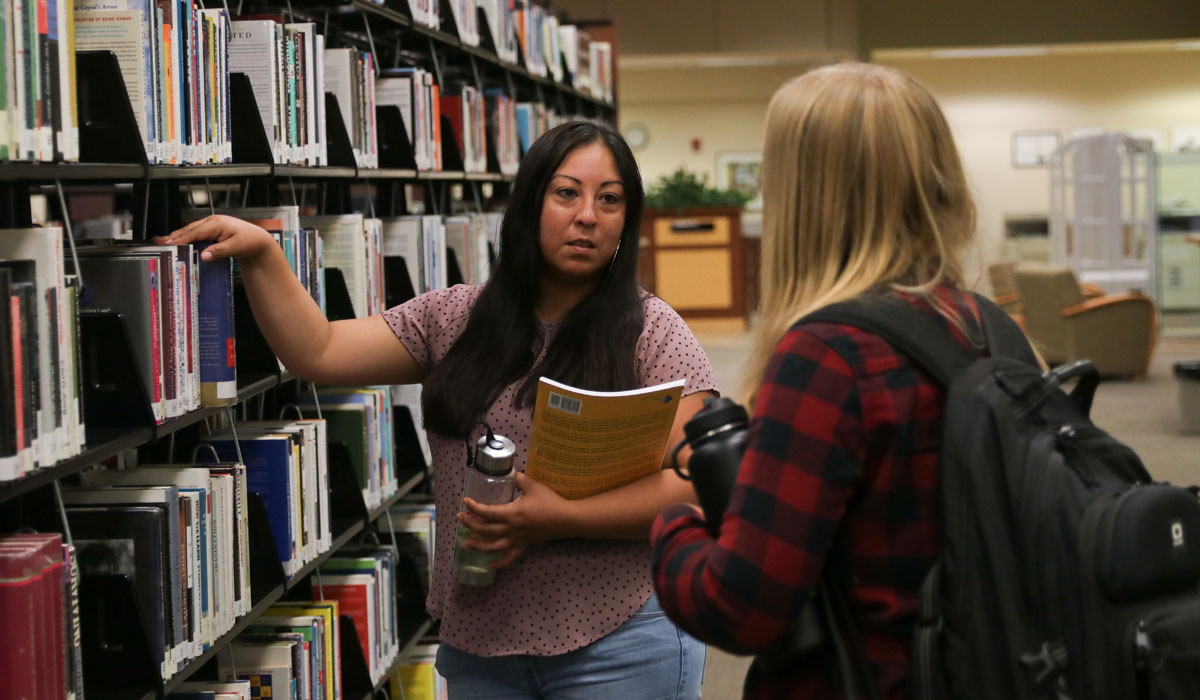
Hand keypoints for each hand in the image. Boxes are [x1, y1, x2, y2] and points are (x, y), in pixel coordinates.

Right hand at [152, 215, 276, 262]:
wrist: (259, 241)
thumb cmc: (250, 241)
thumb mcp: (235, 248)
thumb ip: (218, 251)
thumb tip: (204, 256)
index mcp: (216, 224)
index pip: (193, 232)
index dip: (179, 239)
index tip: (168, 244)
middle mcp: (212, 222)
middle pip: (188, 230)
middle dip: (173, 236)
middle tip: (159, 243)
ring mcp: (212, 225)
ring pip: (190, 230)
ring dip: (178, 236)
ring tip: (164, 242)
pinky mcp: (212, 230)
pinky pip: (196, 233)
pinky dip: (186, 237)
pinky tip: (179, 242)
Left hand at [457, 472, 572, 569]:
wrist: (566, 519)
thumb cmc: (549, 501)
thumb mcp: (533, 485)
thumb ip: (519, 478)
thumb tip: (510, 471)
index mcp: (512, 513)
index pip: (487, 512)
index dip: (474, 507)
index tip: (465, 501)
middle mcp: (511, 529)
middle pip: (485, 530)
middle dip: (470, 525)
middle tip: (460, 518)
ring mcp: (517, 539)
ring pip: (492, 547)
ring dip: (477, 546)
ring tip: (464, 544)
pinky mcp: (524, 545)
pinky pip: (509, 558)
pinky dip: (499, 564)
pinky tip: (489, 566)